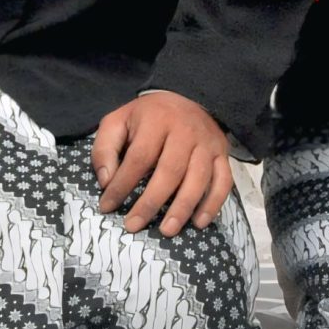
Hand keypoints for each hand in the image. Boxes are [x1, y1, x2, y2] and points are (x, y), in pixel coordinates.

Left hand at [91, 90, 234, 235]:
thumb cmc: (147, 117)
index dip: (122, 184)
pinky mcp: (223, 154)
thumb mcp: (117, 122)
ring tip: (166, 230)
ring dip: (182, 208)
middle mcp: (185, 131)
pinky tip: (199, 223)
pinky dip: (213, 204)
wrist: (188, 98)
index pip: (139, 157)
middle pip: (170, 171)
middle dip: (151, 202)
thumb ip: (105, 149)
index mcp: (156, 120)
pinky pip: (223, 182)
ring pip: (198, 179)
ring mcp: (207, 144)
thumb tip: (106, 182)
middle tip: (133, 225)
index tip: (107, 206)